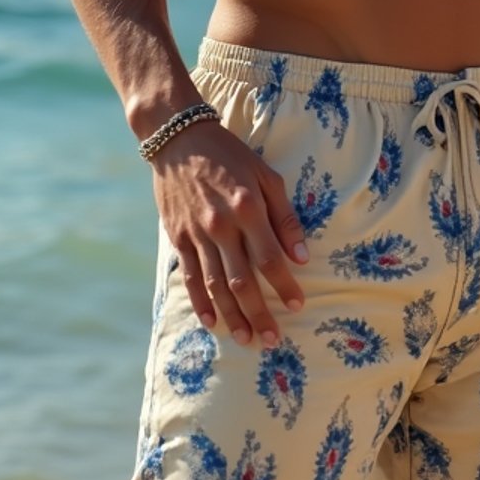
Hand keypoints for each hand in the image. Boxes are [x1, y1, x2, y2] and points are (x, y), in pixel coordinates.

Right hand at [151, 122, 308, 346]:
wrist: (180, 140)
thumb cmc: (231, 155)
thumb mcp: (266, 175)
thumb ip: (284, 216)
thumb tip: (302, 255)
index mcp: (248, 207)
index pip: (270, 258)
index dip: (285, 285)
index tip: (298, 306)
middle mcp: (222, 225)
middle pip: (242, 280)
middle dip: (260, 313)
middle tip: (273, 339)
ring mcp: (197, 234)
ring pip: (216, 285)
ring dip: (233, 316)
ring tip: (247, 339)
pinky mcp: (177, 237)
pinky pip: (190, 277)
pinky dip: (201, 302)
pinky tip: (212, 321)